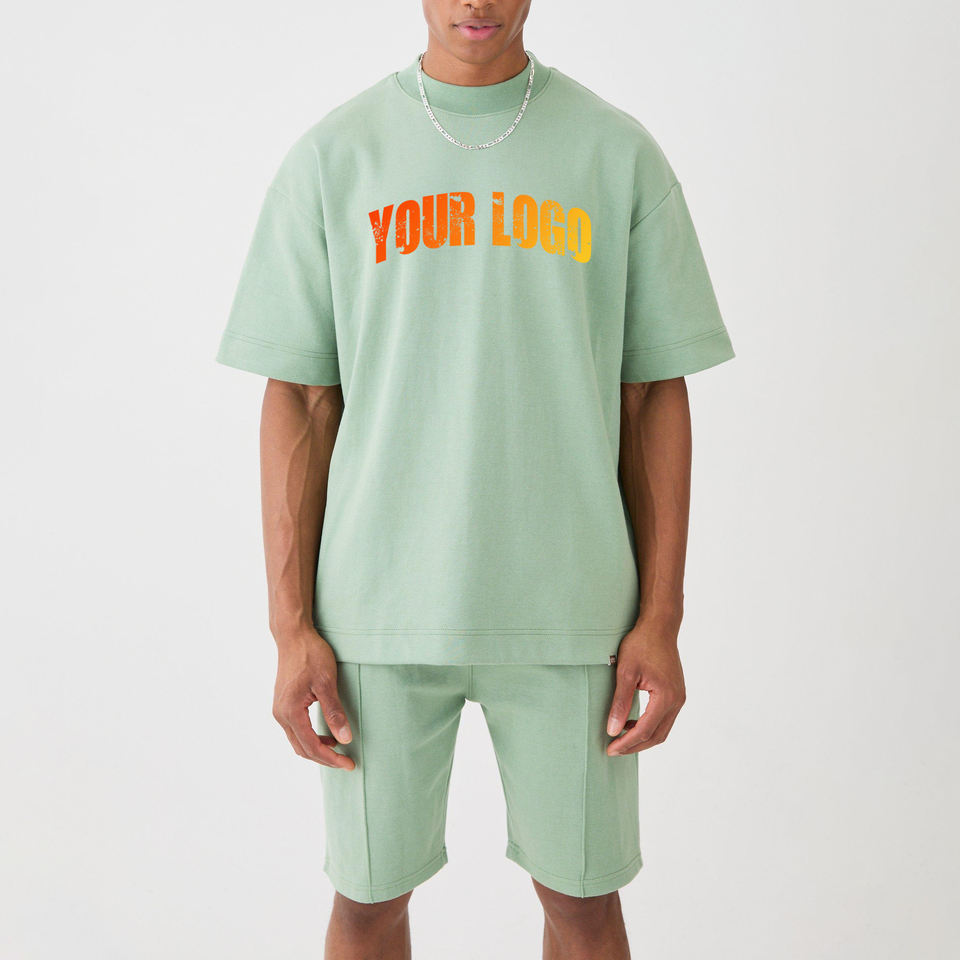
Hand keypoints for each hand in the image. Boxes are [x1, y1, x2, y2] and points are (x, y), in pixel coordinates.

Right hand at [272, 628, 355, 768]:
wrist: (293, 636)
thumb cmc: (311, 655)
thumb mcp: (327, 683)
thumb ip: (335, 712)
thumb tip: (345, 739)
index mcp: (290, 711)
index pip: (311, 746)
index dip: (331, 759)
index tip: (350, 764)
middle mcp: (280, 714)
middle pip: (302, 749)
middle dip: (325, 759)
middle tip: (347, 762)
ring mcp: (279, 709)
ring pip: (297, 741)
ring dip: (317, 749)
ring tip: (339, 748)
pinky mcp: (283, 703)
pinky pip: (295, 730)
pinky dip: (311, 737)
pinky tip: (327, 734)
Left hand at [606, 618, 685, 755]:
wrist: (659, 626)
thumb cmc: (641, 644)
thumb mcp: (625, 672)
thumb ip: (620, 703)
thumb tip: (611, 730)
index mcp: (666, 697)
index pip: (645, 730)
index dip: (626, 743)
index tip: (609, 749)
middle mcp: (677, 701)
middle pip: (656, 736)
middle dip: (634, 746)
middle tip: (613, 749)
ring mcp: (679, 698)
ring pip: (662, 730)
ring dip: (642, 737)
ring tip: (619, 738)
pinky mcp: (676, 694)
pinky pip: (663, 718)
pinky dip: (648, 726)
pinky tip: (630, 722)